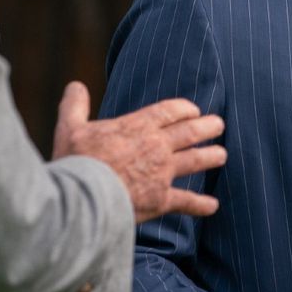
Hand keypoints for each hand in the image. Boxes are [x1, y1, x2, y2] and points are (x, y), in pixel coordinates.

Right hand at [52, 82, 225, 222]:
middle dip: (207, 126)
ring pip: (195, 160)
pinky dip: (201, 204)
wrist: (82, 198)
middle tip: (219, 124)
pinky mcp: (161, 199)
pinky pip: (186, 201)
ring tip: (222, 155)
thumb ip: (75, 106)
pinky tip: (213, 206)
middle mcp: (157, 146)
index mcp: (138, 126)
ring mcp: (162, 173)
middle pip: (190, 132)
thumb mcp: (70, 127)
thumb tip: (75, 85)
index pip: (170, 111)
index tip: (194, 110)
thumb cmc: (76, 161)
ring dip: (211, 156)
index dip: (185, 109)